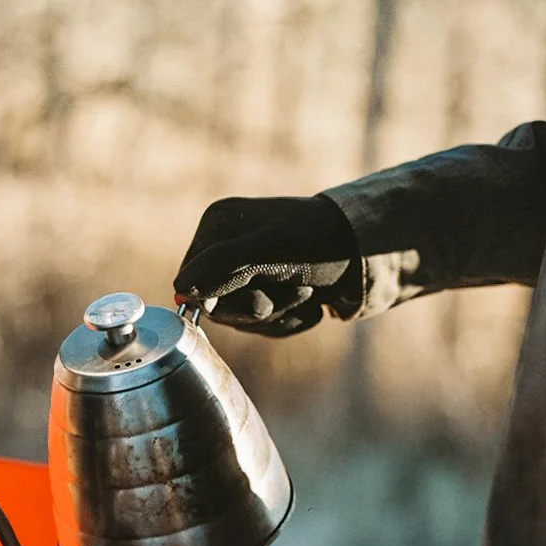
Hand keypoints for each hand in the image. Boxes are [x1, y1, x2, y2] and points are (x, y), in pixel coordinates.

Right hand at [174, 194, 361, 335]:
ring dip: (281, 315)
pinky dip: (291, 318)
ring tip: (307, 292)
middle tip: (296, 290)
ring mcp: (244, 267)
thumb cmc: (319, 245)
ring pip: (243, 319)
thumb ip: (220, 268)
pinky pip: (264, 322)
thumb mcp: (268, 253)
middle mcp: (225, 243)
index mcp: (217, 224)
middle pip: (217, 306)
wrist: (366, 250)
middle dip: (259, 310)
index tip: (261, 297)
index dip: (223, 302)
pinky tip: (311, 300)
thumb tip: (180, 290)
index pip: (191, 283)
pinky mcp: (265, 286)